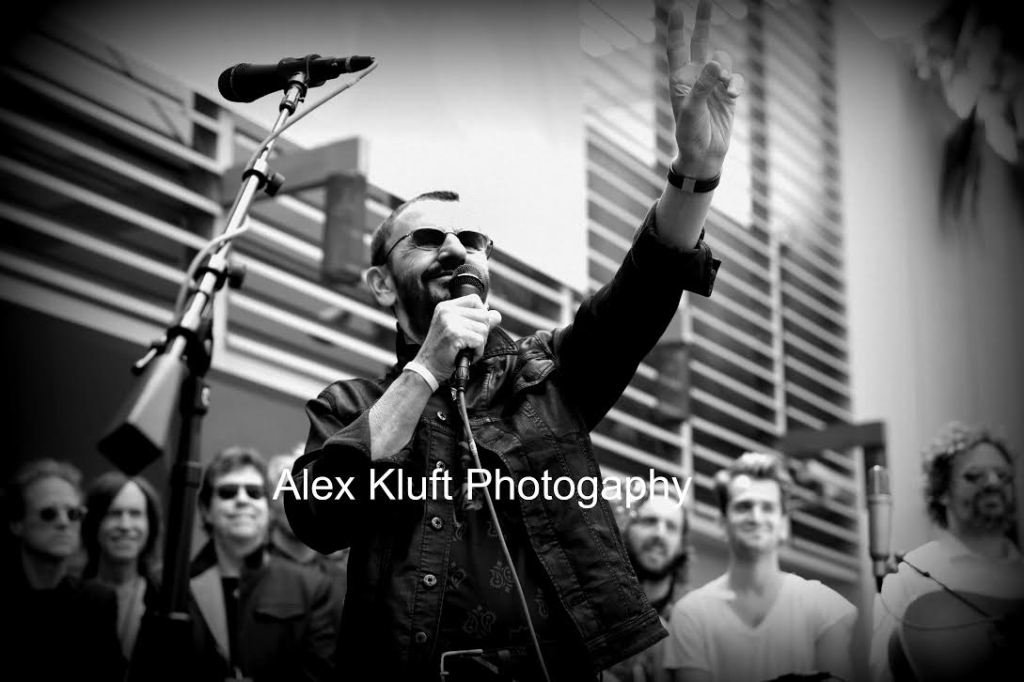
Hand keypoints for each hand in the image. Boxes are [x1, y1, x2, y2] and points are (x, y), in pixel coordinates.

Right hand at [415, 294, 501, 379]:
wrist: (427, 368)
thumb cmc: (442, 352)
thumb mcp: (457, 331)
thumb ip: (476, 321)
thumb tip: (497, 315)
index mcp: (445, 307)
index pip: (475, 299)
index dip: (481, 314)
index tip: (473, 327)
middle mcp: (447, 311)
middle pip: (483, 315)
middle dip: (482, 332)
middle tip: (469, 343)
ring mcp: (450, 321)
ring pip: (484, 328)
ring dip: (480, 344)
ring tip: (466, 349)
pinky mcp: (455, 334)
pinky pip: (480, 341)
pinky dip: (477, 352)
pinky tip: (466, 355)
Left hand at [664, 0, 743, 177]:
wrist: (704, 155)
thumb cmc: (690, 134)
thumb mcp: (692, 110)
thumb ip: (703, 85)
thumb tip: (716, 61)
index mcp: (679, 79)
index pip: (676, 48)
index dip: (676, 28)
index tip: (677, 7)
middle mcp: (695, 77)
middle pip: (699, 43)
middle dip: (703, 23)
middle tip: (705, 1)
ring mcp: (712, 85)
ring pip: (723, 60)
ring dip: (726, 69)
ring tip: (725, 87)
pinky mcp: (727, 94)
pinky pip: (736, 78)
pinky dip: (736, 84)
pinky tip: (733, 95)